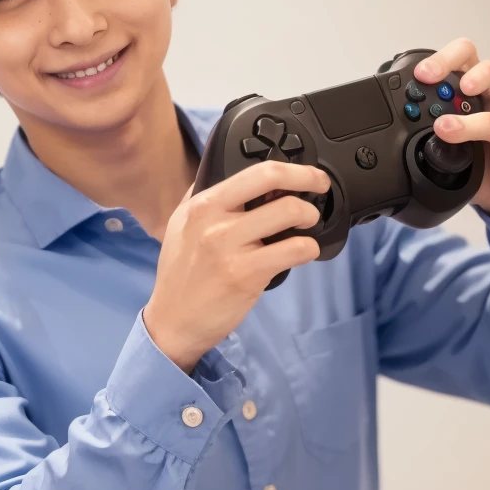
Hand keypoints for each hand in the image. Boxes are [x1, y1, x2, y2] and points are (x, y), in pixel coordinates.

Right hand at [143, 162, 330, 372]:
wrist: (172, 320)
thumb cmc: (181, 274)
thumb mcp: (181, 225)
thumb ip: (205, 198)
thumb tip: (231, 174)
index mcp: (202, 204)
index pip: (256, 172)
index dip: (294, 169)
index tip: (310, 175)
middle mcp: (213, 221)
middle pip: (276, 183)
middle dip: (309, 184)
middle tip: (317, 196)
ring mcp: (230, 247)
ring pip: (290, 214)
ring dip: (310, 219)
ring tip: (305, 229)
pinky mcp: (245, 274)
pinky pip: (294, 250)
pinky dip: (308, 249)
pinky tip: (303, 253)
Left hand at [414, 37, 489, 222]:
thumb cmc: (486, 166)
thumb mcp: (449, 151)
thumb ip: (428, 140)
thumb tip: (395, 142)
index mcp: (470, 93)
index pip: (453, 62)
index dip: (431, 62)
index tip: (410, 74)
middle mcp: (489, 93)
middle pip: (470, 56)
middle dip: (445, 59)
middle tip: (425, 75)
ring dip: (466, 80)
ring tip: (445, 101)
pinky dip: (471, 125)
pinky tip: (451, 130)